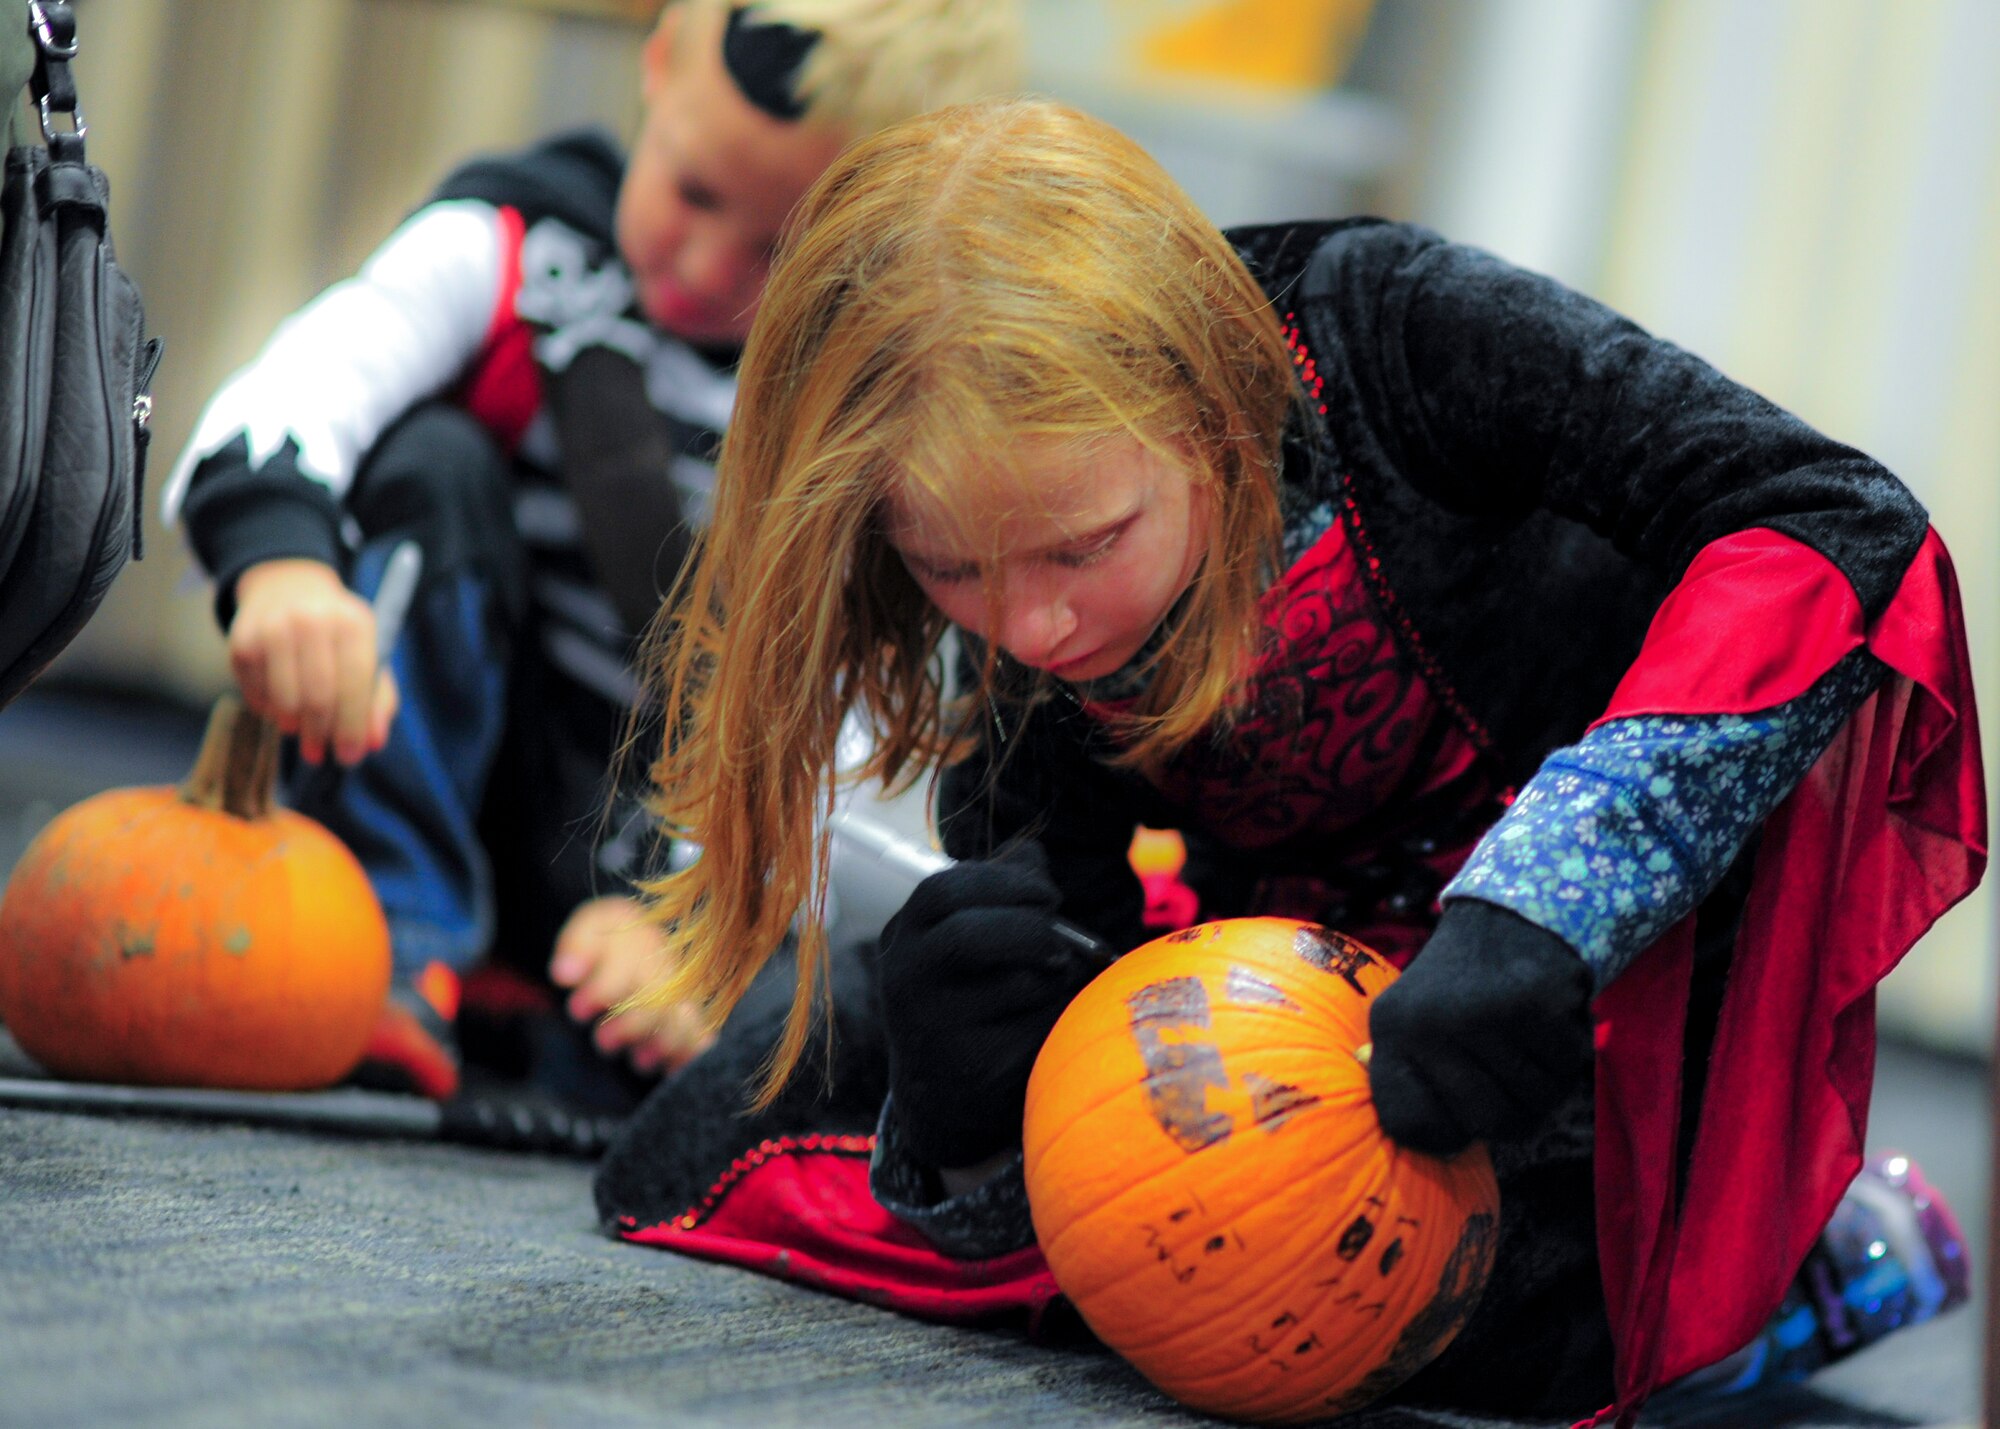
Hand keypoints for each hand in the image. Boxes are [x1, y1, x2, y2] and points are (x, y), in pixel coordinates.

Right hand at [229, 558, 397, 766]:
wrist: (288, 589)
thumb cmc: (337, 634)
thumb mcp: (368, 655)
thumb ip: (377, 700)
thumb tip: (373, 742)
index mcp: (353, 623)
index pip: (355, 684)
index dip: (353, 726)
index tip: (351, 756)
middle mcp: (312, 621)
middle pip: (318, 697)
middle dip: (321, 734)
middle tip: (320, 753)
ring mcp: (272, 628)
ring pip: (284, 701)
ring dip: (293, 726)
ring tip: (300, 728)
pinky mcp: (242, 641)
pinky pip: (257, 695)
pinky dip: (269, 711)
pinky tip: (280, 703)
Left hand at [549, 895, 714, 1075]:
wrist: (645, 941)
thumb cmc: (611, 941)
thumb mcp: (589, 930)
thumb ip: (575, 948)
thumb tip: (564, 974)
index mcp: (641, 943)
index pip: (625, 971)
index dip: (601, 992)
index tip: (577, 1010)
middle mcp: (668, 970)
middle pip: (658, 1002)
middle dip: (631, 1026)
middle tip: (604, 1041)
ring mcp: (684, 996)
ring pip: (684, 1023)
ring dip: (664, 1044)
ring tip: (640, 1060)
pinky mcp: (693, 1021)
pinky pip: (702, 1039)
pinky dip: (691, 1055)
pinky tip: (672, 1067)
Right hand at [875, 843, 1112, 1168]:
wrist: (944, 1093)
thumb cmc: (968, 994)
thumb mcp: (966, 937)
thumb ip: (999, 888)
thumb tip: (1034, 853)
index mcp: (904, 935)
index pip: (942, 890)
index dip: (1004, 882)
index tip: (1048, 894)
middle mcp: (905, 980)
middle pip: (968, 936)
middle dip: (1030, 929)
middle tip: (1058, 942)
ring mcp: (933, 1029)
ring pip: (1017, 983)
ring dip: (1052, 977)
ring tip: (1048, 984)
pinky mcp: (974, 1069)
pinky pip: (1039, 1026)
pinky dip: (1057, 1015)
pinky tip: (1043, 1022)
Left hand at [1366, 900, 1593, 1156]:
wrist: (1505, 914)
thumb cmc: (1458, 985)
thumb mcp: (1409, 1020)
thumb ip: (1405, 1077)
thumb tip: (1422, 1138)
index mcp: (1391, 1031)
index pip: (1414, 1127)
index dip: (1449, 1129)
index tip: (1464, 1103)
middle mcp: (1428, 1025)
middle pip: (1492, 1123)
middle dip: (1514, 1108)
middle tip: (1512, 1073)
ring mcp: (1480, 1014)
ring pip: (1539, 1098)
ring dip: (1547, 1078)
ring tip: (1528, 1039)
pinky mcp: (1532, 1002)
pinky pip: (1569, 1065)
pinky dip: (1569, 1049)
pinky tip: (1549, 1017)